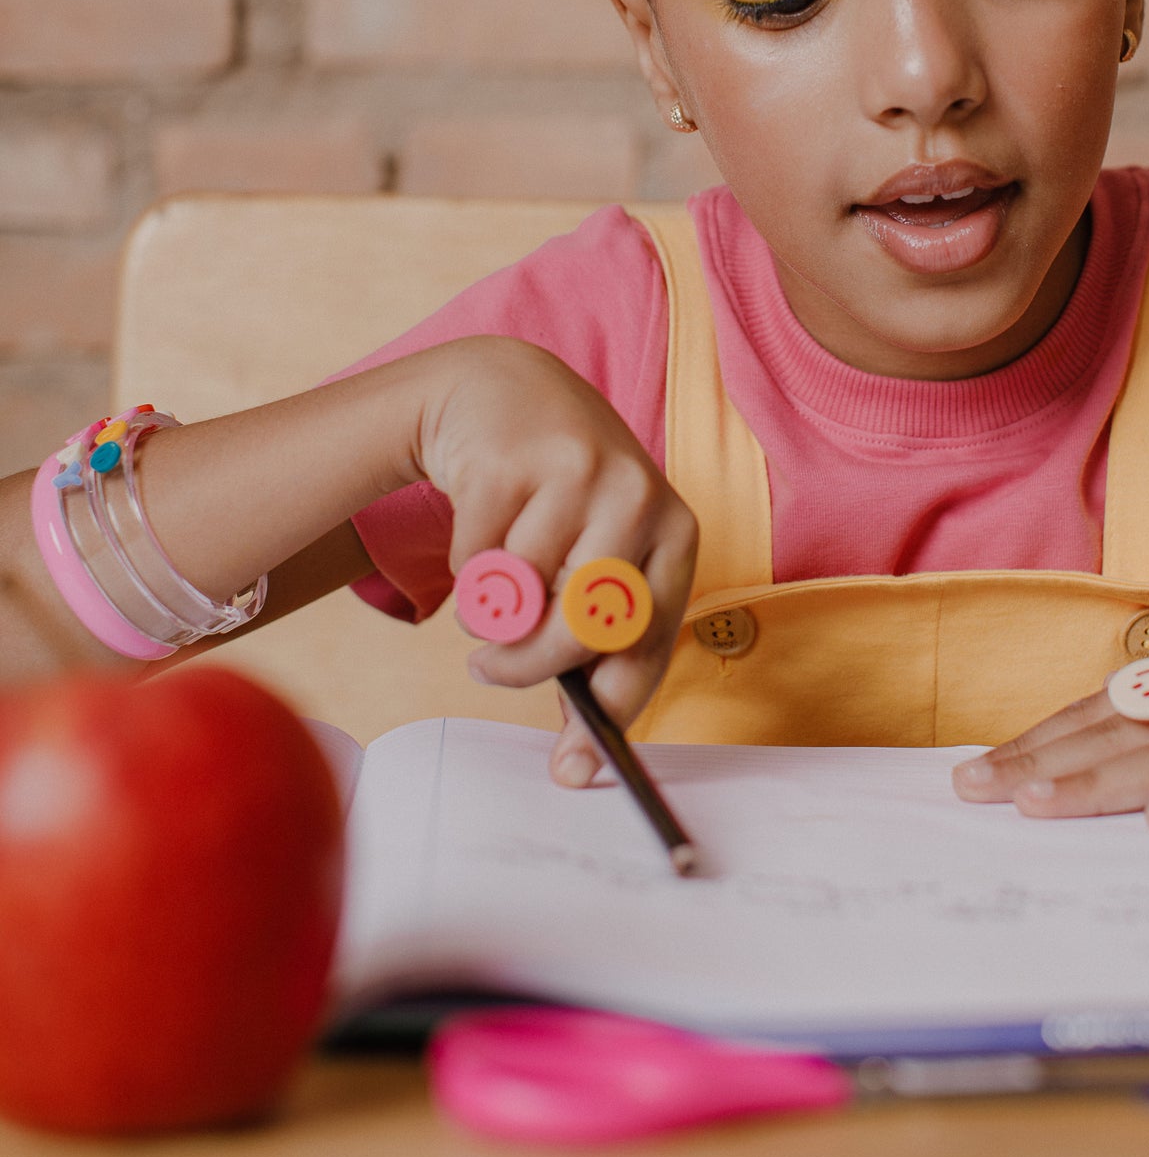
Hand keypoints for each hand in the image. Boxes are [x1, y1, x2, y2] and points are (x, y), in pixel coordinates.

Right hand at [414, 338, 696, 788]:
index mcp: (674, 529)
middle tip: (490, 669)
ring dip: (493, 602)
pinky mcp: (512, 460)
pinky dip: (466, 561)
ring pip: (520, 598)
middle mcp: (637, 495)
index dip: (613, 709)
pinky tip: (483, 516)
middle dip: (527, 667)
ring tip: (501, 557)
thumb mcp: (596, 556)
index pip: (651, 640)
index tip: (574, 768)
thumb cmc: (557, 496)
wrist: (503, 388)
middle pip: (583, 629)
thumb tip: (578, 765)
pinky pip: (474, 561)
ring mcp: (576, 472)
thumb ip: (593, 649)